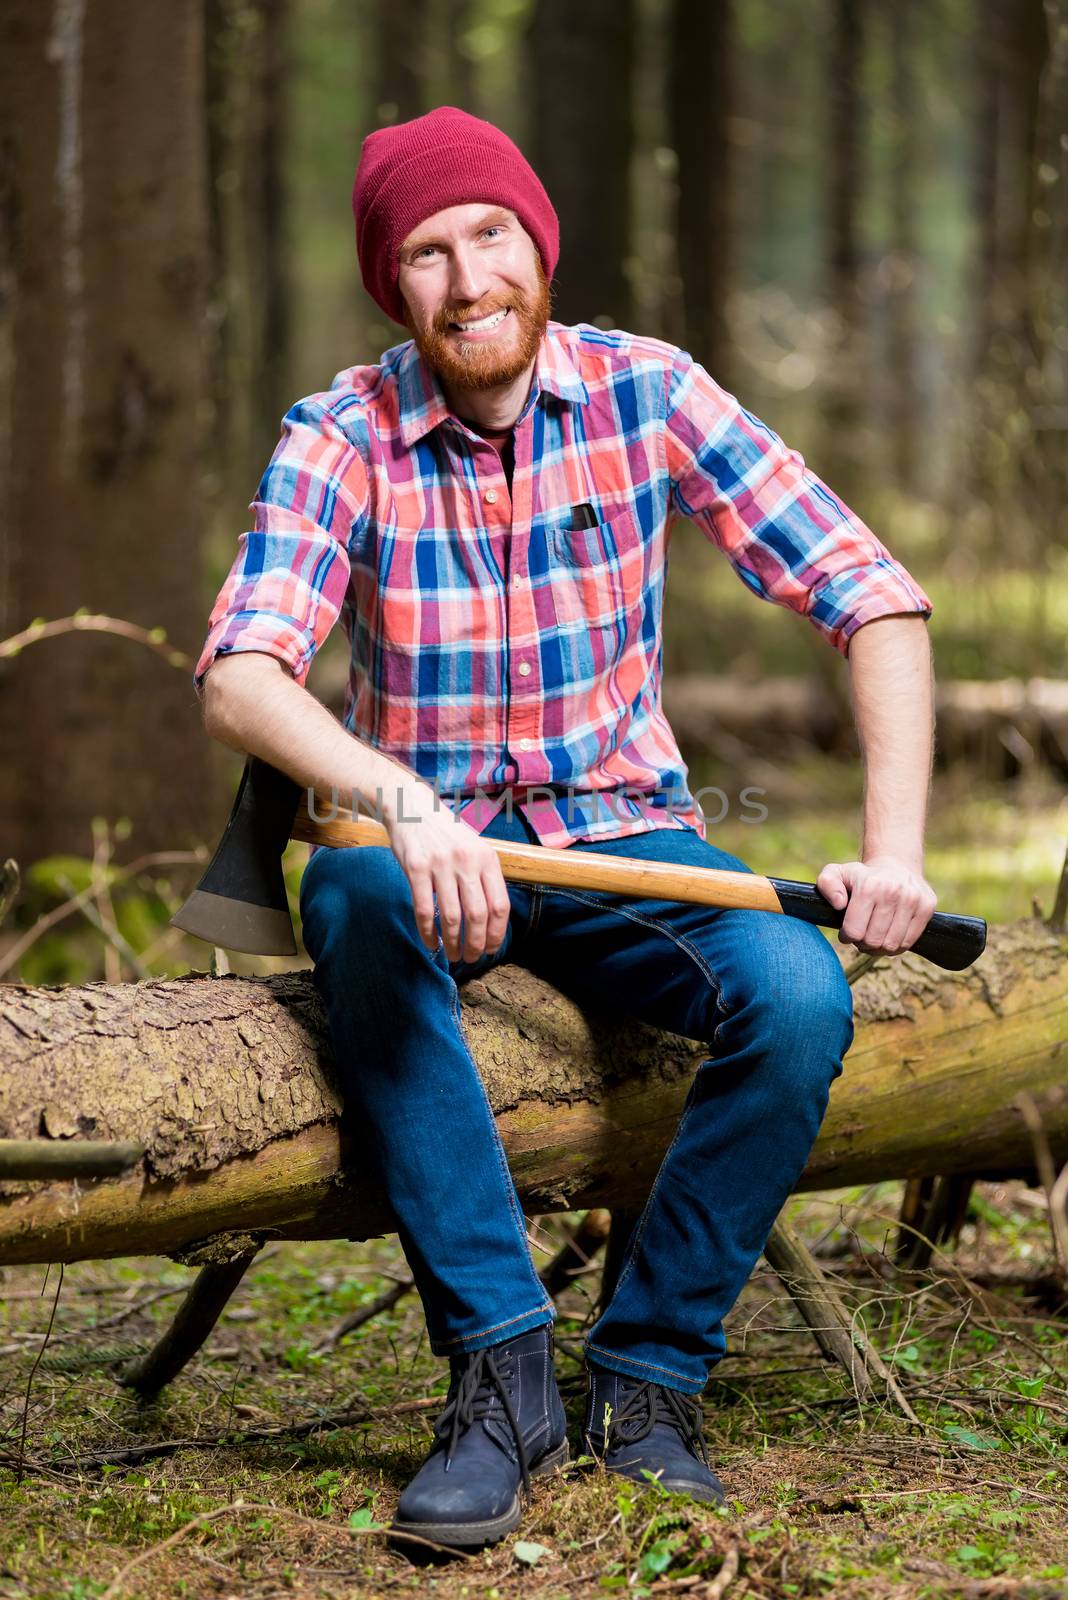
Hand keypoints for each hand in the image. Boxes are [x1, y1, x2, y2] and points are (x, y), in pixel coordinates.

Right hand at [384, 783, 511, 962]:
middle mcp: (467, 861)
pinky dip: (428, 933)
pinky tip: (431, 944)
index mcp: (487, 858)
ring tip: (453, 955)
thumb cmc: (446, 833)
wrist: (412, 807)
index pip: (500, 905)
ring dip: (453, 943)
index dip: (497, 933)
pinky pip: (424, 910)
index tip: (492, 949)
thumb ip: (484, 877)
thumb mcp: (474, 847)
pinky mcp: (416, 868)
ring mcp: (441, 865)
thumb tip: (493, 918)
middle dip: (476, 944)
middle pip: (478, 916)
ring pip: (451, 917)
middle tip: (472, 958)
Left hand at [817, 855, 936, 956]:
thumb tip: (839, 904)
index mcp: (869, 886)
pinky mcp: (927, 907)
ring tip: (874, 936)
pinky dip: (896, 946)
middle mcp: (893, 892)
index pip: (854, 931)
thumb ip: (827, 884)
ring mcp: (913, 899)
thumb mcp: (836, 873)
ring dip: (879, 947)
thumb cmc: (861, 876)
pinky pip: (909, 942)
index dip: (847, 937)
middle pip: (873, 941)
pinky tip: (889, 935)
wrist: (896, 865)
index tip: (847, 931)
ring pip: (891, 945)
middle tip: (861, 935)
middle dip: (863, 943)